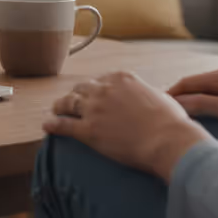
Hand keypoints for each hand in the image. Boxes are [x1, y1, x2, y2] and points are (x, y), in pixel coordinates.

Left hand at [44, 71, 209, 182]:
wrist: (167, 139)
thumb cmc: (171, 121)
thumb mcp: (160, 96)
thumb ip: (146, 94)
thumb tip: (152, 98)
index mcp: (121, 78)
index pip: (101, 80)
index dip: (95, 88)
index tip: (93, 93)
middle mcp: (104, 89)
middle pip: (82, 88)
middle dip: (76, 94)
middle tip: (72, 101)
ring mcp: (94, 109)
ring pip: (69, 102)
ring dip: (60, 105)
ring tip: (55, 109)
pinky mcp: (88, 130)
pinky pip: (64, 125)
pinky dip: (53, 124)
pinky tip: (47, 126)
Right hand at [168, 67, 217, 161]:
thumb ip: (202, 105)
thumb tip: (174, 104)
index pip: (186, 83)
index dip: (169, 95)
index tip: (153, 109)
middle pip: (194, 89)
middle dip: (177, 101)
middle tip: (161, 117)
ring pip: (204, 98)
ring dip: (191, 107)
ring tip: (177, 122)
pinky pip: (215, 105)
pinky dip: (204, 112)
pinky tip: (201, 124)